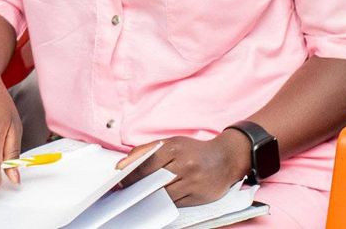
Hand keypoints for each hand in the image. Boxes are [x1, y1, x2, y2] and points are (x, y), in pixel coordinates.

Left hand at [117, 133, 251, 205]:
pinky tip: (154, 202)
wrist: (226, 158)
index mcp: (174, 148)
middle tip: (123, 191)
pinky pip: (176, 202)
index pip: (146, 162)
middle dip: (136, 186)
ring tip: (135, 198)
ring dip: (148, 197)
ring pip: (164, 193)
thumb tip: (125, 161)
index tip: (118, 178)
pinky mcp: (199, 196)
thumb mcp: (172, 142)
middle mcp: (184, 164)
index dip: (130, 173)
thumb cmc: (194, 150)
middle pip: (153, 179)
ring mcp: (192, 181)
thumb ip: (148, 150)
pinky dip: (163, 203)